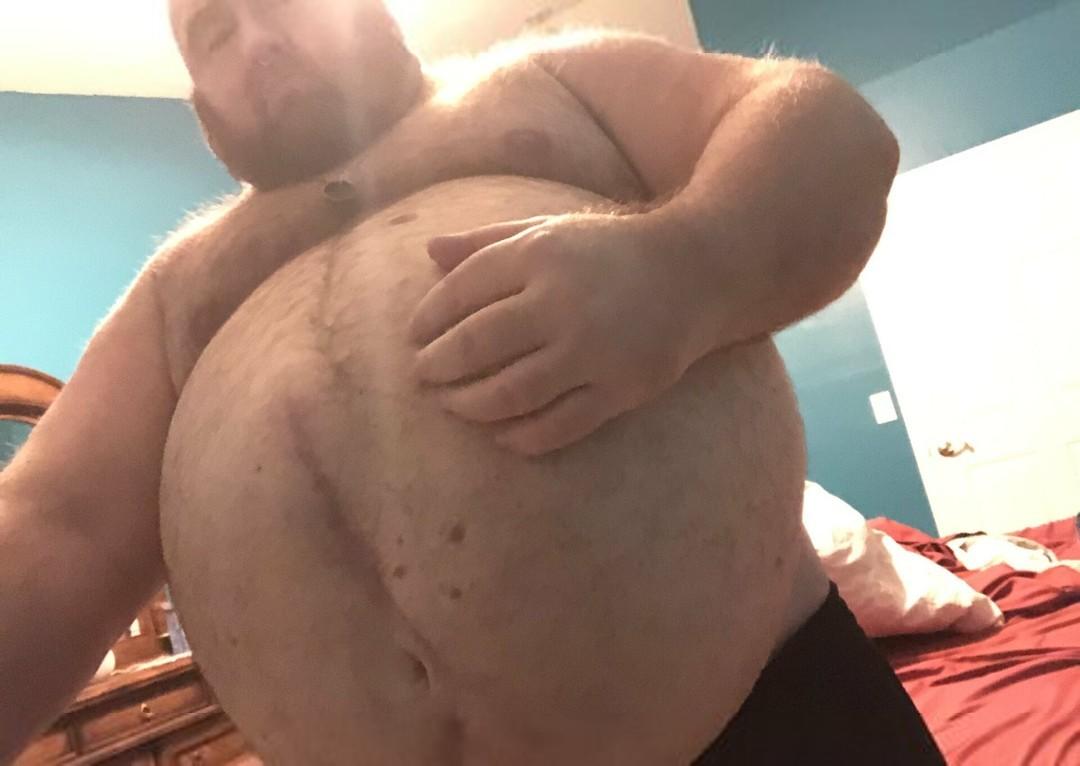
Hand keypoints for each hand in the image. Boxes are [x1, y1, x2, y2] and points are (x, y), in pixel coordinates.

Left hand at [409, 213, 700, 455]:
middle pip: (478, 344)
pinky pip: (559, 426)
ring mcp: (594, 350)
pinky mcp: (622, 388)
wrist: (697, 272)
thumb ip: (488, 242)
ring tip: (453, 404)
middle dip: (439, 365)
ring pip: (512, 393)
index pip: (464, 289)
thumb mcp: (549, 231)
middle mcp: (564, 300)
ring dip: (471, 405)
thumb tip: (427, 252)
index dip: (429, 317)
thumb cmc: (609, 250)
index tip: (414, 336)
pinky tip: (502, 435)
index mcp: (541, 254)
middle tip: (422, 375)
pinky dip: (523, 437)